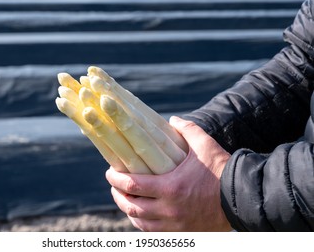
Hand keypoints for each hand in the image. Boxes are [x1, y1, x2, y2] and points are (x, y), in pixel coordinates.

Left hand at [105, 116, 232, 230]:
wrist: (243, 198)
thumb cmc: (222, 170)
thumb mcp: (205, 145)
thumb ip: (187, 129)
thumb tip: (172, 120)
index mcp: (170, 188)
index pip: (132, 185)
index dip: (115, 179)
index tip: (109, 172)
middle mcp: (169, 210)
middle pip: (131, 206)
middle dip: (117, 195)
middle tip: (115, 185)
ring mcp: (175, 224)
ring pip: (140, 222)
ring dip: (128, 210)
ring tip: (125, 199)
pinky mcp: (183, 233)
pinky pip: (154, 233)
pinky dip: (142, 223)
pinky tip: (141, 215)